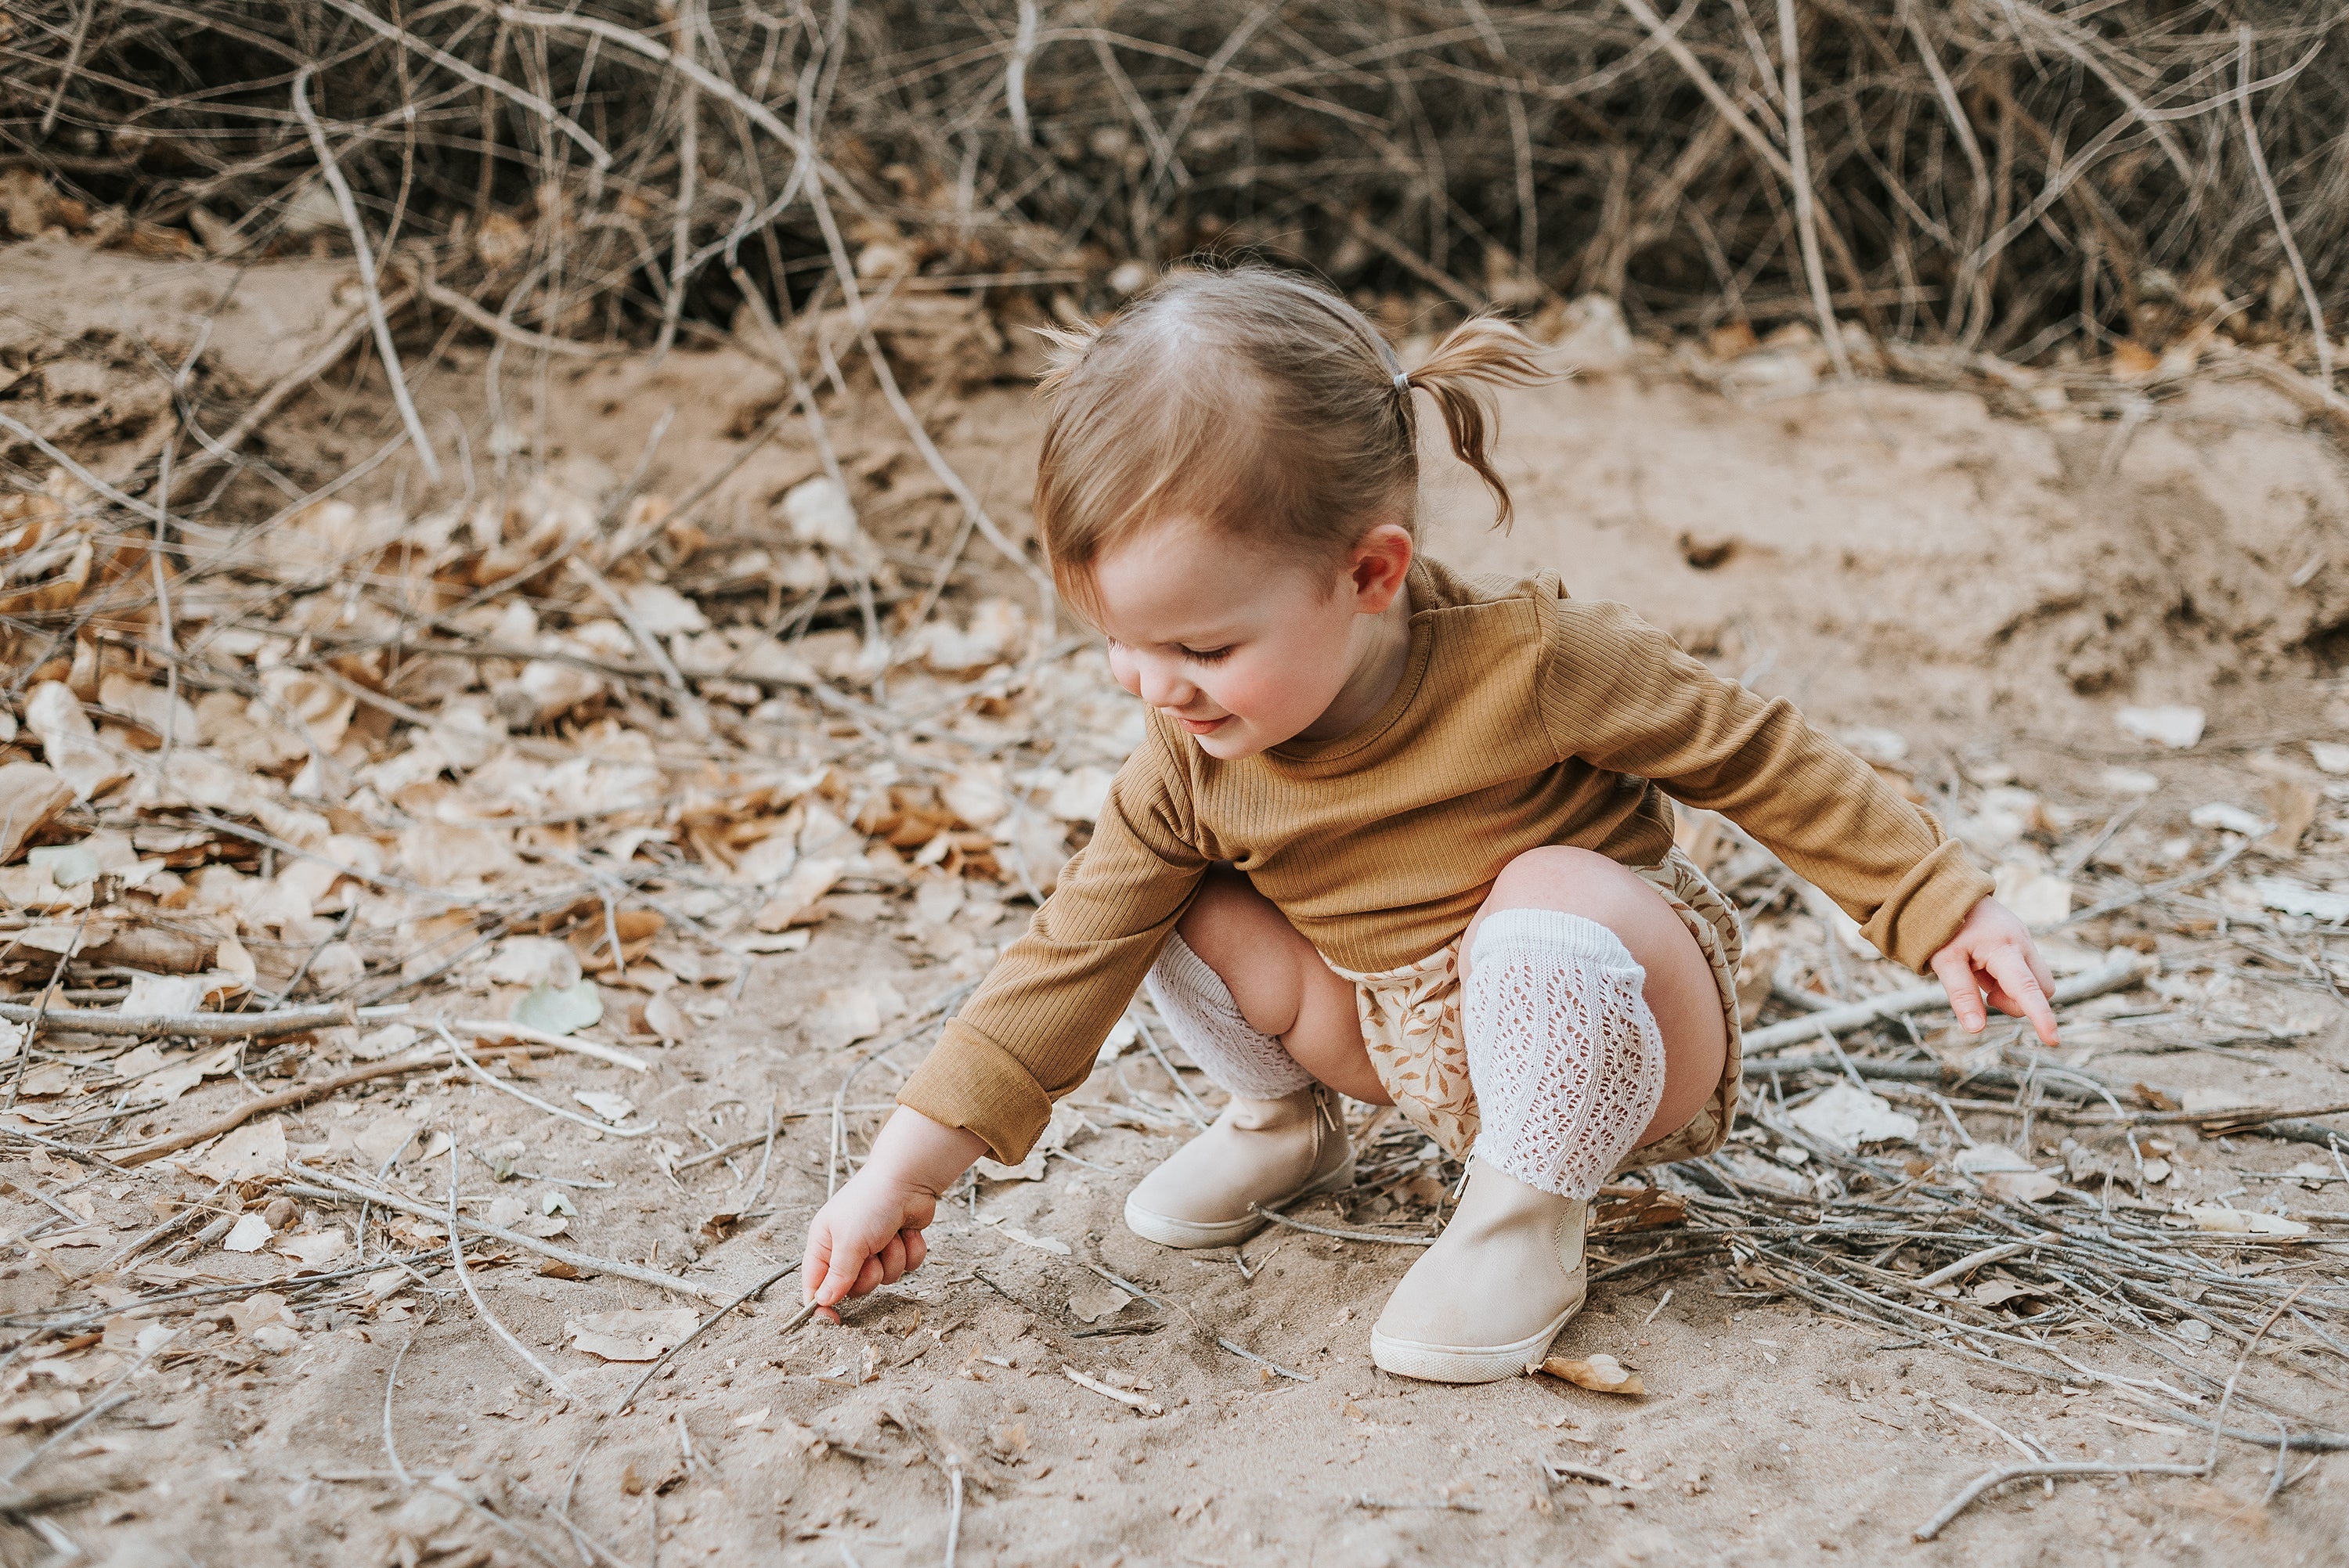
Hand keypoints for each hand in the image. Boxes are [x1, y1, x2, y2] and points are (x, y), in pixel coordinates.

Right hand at [801, 1106, 986, 1322]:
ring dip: (892, 1259)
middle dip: (869, 1275)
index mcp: (824, 1243)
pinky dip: (910, 1251)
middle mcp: (847, 1248)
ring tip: (890, 1235)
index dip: (822, 1305)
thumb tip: (822, 1302)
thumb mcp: (849, 1241)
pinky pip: (906, 1267)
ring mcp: (874, 1247)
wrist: (908, 1178)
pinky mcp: (898, 1245)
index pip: (815, 1285)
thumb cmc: (871, 1203)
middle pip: (855, 1288)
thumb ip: (838, 1275)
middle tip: (872, 1255)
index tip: (834, 1322)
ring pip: (885, 1278)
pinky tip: (906, 1230)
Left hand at [1928, 896, 2058, 1046]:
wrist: (1949, 892)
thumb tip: (1976, 1029)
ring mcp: (2026, 942)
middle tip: (1986, 993)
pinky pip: (2027, 971)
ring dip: (2013, 991)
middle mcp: (2023, 944)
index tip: (2052, 1040)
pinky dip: (2009, 980)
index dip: (2040, 1016)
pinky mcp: (2023, 943)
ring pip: (2036, 982)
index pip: (2028, 989)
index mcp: (2004, 949)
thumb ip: (1962, 995)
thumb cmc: (1944, 927)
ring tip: (1982, 976)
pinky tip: (1987, 968)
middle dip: (2018, 1003)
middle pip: (2041, 990)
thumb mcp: (1944, 961)